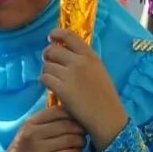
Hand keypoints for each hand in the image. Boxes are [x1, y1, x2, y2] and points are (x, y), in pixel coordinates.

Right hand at [0, 108, 86, 151]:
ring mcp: (39, 148)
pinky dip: (77, 151)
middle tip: (84, 132)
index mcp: (30, 123)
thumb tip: (71, 114)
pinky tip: (76, 151)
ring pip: (70, 139)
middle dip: (80, 128)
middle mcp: (34, 133)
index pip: (58, 111)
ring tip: (82, 142)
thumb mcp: (27, 132)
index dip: (73, 114)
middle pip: (67, 125)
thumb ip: (45, 123)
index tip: (78, 119)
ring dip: (81, 140)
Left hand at [41, 29, 128, 146]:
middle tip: (49, 63)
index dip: (57, 34)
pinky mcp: (62, 89)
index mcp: (91, 56)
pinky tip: (50, 87)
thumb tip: (66, 52)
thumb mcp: (99, 72)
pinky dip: (44, 82)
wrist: (108, 117)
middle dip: (47, 56)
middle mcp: (80, 62)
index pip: (70, 36)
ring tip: (53, 79)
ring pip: (46, 65)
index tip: (51, 37)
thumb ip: (84, 61)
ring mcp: (70, 75)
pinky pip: (44, 78)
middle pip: (52, 50)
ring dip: (46, 72)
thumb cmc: (105, 97)